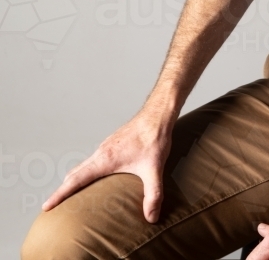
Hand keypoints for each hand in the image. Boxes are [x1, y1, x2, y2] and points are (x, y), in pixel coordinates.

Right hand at [42, 107, 173, 222]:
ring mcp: (106, 146)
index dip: (60, 194)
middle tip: (56, 206)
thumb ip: (153, 194)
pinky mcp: (113, 144)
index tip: (47, 205)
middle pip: (75, 173)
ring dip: (76, 180)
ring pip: (84, 165)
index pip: (75, 180)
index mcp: (105, 159)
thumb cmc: (154, 138)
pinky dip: (88, 171)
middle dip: (64, 190)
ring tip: (74, 197)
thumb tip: (151, 217)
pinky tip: (98, 178)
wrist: (157, 115)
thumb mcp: (154, 169)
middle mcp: (101, 152)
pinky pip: (94, 160)